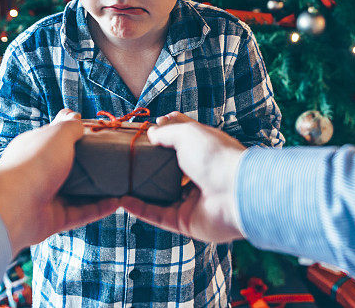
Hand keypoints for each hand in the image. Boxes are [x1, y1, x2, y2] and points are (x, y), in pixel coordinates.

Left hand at [0, 109, 117, 255]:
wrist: (14, 206)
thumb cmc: (35, 163)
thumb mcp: (58, 135)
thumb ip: (70, 126)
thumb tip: (76, 116)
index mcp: (35, 148)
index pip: (56, 139)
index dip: (76, 136)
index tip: (99, 136)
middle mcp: (38, 172)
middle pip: (68, 167)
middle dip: (90, 165)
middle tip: (115, 160)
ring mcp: (45, 197)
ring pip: (77, 193)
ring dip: (98, 189)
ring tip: (121, 182)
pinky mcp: (54, 219)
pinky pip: (81, 213)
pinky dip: (99, 209)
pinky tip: (117, 202)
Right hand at [121, 112, 245, 242]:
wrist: (236, 193)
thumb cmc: (216, 156)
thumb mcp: (188, 133)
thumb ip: (167, 132)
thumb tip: (151, 133)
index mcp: (204, 151)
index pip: (181, 141)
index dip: (163, 135)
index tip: (143, 132)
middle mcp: (199, 175)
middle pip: (169, 170)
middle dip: (149, 166)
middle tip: (126, 159)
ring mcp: (193, 200)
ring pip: (161, 196)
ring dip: (141, 190)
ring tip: (118, 181)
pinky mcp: (186, 222)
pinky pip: (158, 215)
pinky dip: (140, 209)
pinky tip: (123, 200)